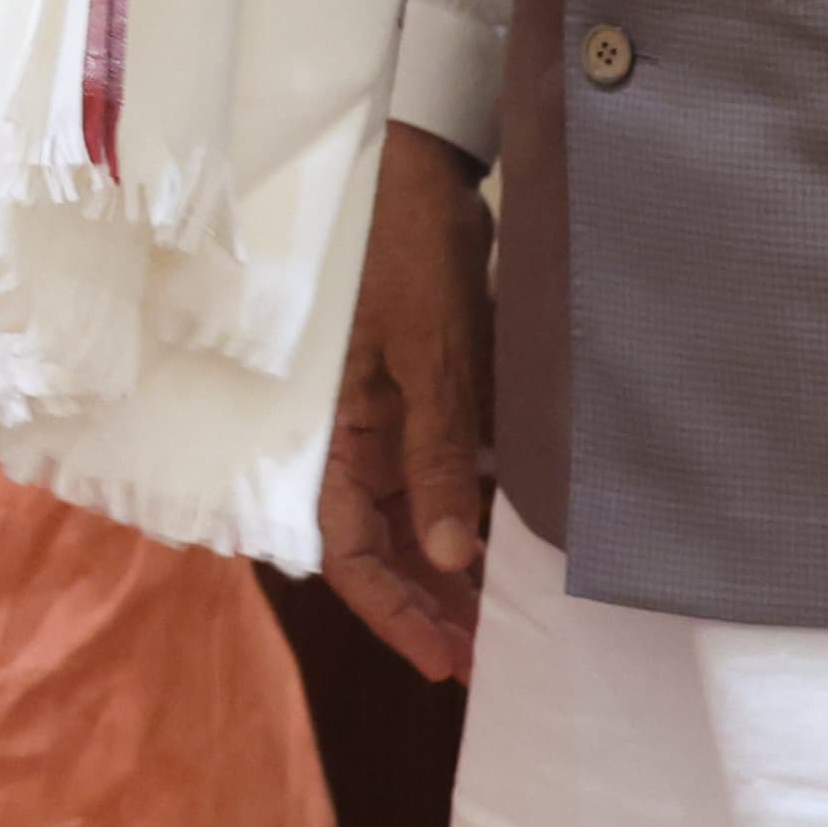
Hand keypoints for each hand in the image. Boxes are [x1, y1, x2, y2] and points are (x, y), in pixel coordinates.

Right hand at [317, 120, 493, 681]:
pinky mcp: (411, 395)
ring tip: (500, 612)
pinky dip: (459, 513)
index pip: (346, 551)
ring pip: (404, 517)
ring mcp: (378, 418)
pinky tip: (500, 540)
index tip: (445, 661)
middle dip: (426, 604)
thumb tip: (449, 554)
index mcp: (327, 431)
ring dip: (445, 566)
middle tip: (486, 652)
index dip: (393, 613)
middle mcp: (344, 436)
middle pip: (375, 546)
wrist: (421, 166)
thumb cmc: (409, 252)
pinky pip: (427, 474)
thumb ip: (438, 455)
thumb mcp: (430, 357)